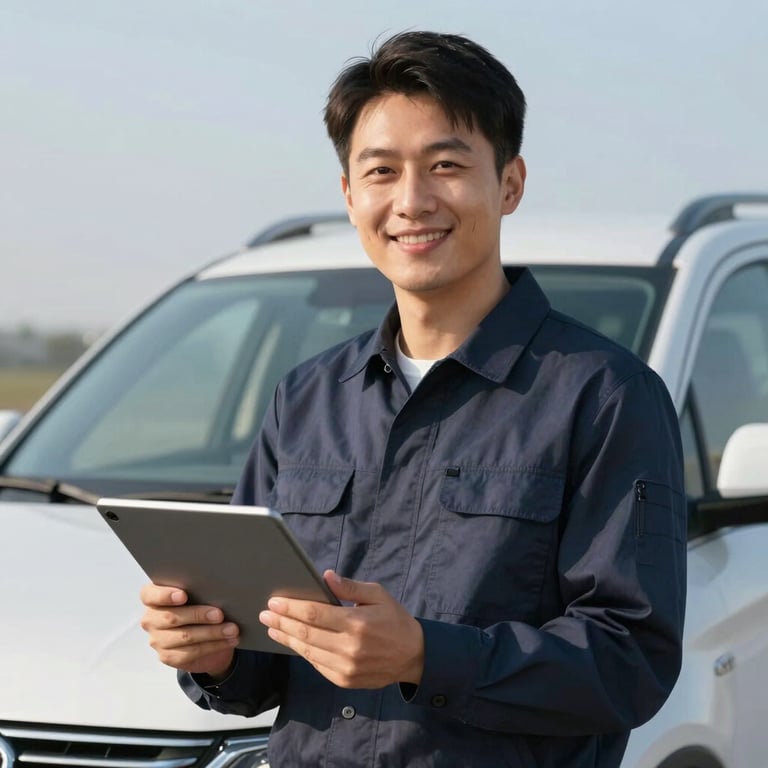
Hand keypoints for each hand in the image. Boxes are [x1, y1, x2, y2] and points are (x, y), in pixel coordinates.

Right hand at [139, 583, 238, 677]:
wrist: (203, 634)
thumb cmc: (199, 604)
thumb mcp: (196, 593)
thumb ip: (198, 588)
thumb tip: (217, 588)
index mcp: (152, 598)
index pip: (149, 594)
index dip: (165, 595)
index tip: (183, 595)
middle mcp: (151, 619)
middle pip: (171, 617)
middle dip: (198, 615)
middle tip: (219, 614)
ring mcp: (157, 640)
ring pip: (185, 636)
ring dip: (212, 633)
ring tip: (231, 629)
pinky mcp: (168, 656)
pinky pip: (192, 652)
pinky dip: (214, 645)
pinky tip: (229, 640)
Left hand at [259, 570, 423, 688]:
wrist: (413, 656)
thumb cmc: (395, 620)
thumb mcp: (378, 595)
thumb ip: (350, 587)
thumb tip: (326, 576)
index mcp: (357, 622)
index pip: (315, 614)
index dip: (291, 607)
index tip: (274, 601)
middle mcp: (349, 647)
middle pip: (305, 633)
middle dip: (282, 621)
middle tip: (266, 613)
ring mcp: (346, 667)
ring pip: (307, 651)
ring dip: (287, 638)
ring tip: (273, 627)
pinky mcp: (344, 680)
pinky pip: (316, 664)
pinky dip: (302, 652)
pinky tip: (292, 642)